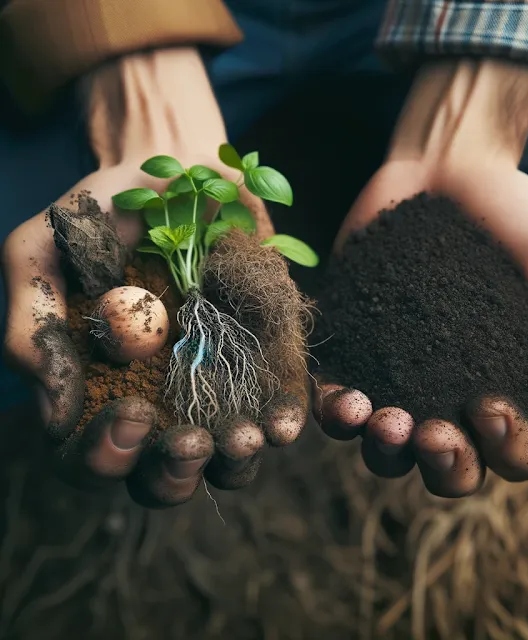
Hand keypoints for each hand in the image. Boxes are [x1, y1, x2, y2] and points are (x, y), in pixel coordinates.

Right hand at [2, 49, 306, 506]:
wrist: (178, 172)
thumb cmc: (103, 212)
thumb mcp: (44, 252)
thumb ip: (33, 325)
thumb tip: (55, 413)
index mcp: (101, 391)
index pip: (97, 456)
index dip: (108, 455)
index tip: (131, 415)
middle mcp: (162, 403)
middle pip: (164, 475)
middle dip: (174, 472)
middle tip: (189, 442)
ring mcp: (220, 387)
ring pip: (227, 459)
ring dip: (235, 460)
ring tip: (243, 436)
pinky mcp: (268, 362)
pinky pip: (280, 409)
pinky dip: (285, 423)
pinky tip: (285, 421)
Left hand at [314, 60, 527, 495]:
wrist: (451, 171)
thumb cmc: (520, 217)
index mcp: (513, 390)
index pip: (517, 454)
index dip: (507, 448)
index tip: (489, 405)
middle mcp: (453, 397)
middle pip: (448, 469)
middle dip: (442, 466)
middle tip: (432, 433)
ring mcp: (398, 379)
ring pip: (386, 449)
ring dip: (383, 450)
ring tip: (383, 419)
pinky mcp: (354, 350)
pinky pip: (336, 401)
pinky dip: (335, 413)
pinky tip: (342, 397)